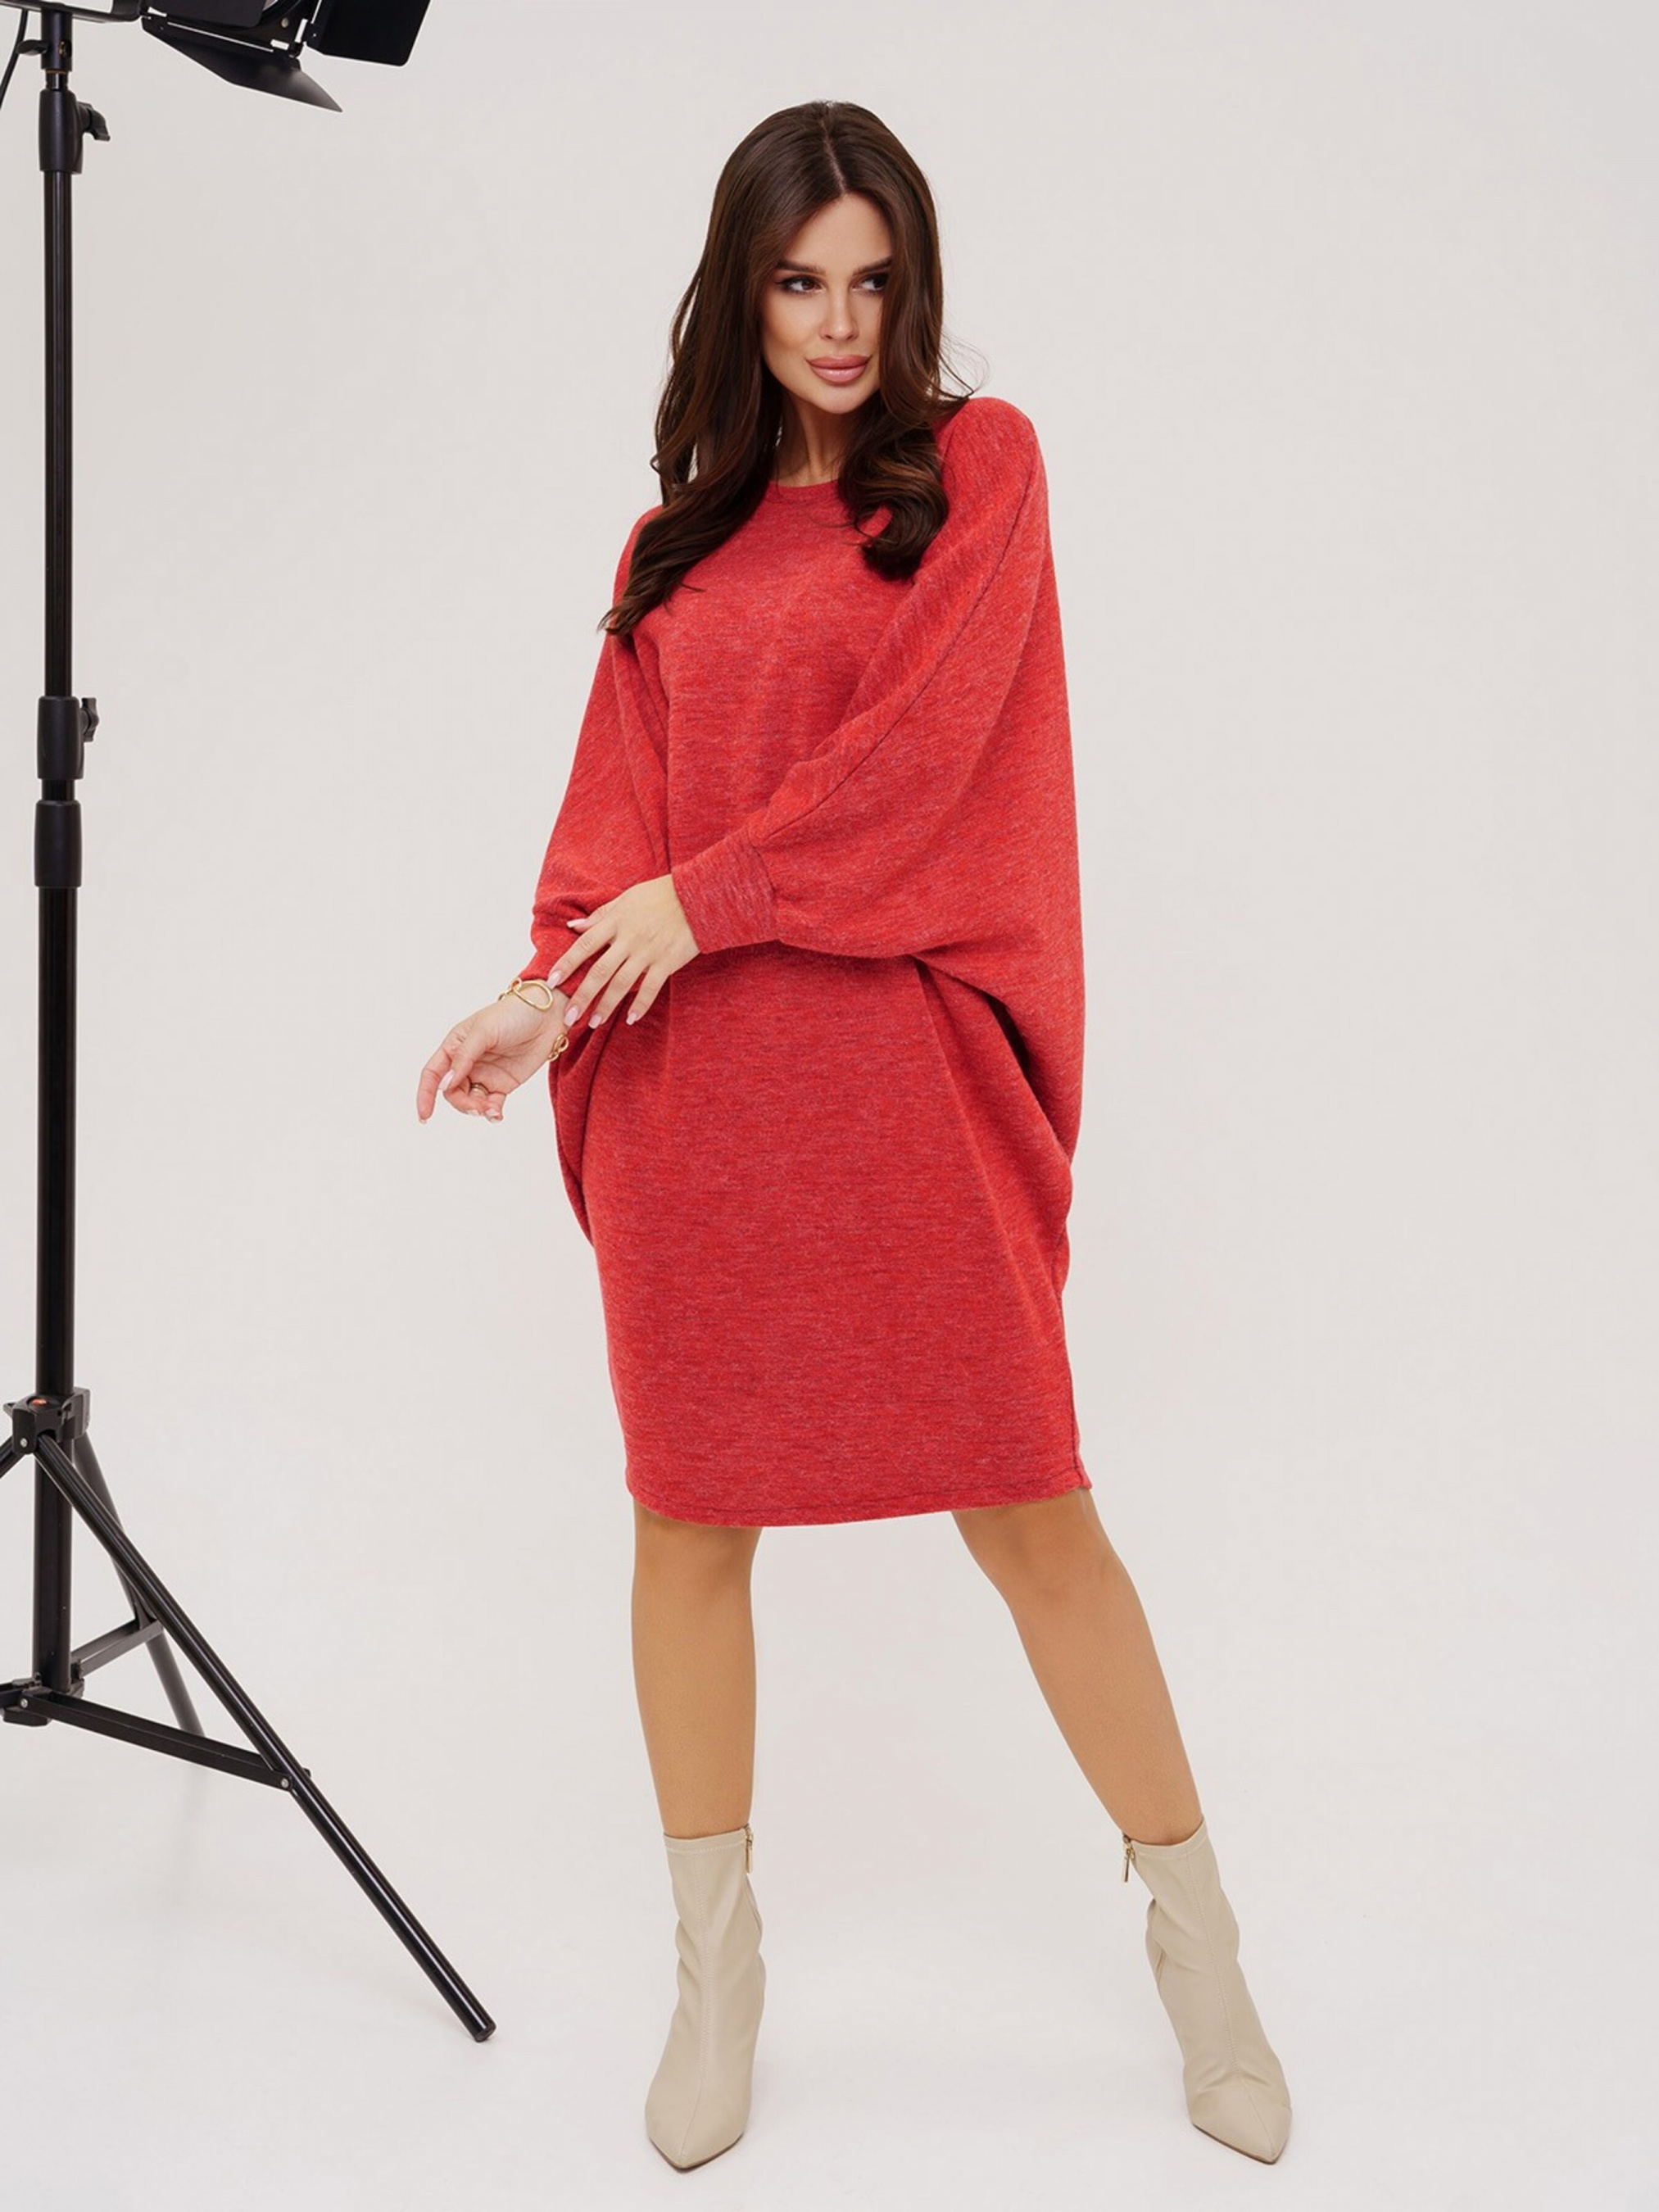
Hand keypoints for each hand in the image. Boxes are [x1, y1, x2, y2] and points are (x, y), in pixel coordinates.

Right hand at [416, 987, 569, 1123]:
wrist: (547, 1016)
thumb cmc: (512, 1014)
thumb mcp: (484, 1031)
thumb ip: (464, 1057)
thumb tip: (445, 1084)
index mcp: (455, 1046)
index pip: (433, 1073)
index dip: (425, 1094)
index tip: (425, 1116)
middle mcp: (466, 1062)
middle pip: (452, 1092)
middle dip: (461, 1103)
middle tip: (477, 1107)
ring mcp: (485, 1074)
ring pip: (470, 1100)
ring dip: (477, 1109)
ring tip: (491, 1110)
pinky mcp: (503, 1084)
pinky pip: (491, 1104)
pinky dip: (492, 1112)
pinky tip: (497, 1114)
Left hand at [549, 872, 699, 1030]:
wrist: (696, 896)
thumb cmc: (660, 895)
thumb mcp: (627, 898)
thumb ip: (601, 915)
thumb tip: (573, 926)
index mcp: (616, 921)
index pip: (585, 945)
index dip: (567, 963)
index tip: (552, 981)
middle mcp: (629, 939)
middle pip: (600, 970)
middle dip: (582, 995)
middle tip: (568, 1016)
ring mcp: (648, 952)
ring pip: (622, 983)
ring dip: (606, 1005)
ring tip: (593, 1023)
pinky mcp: (667, 962)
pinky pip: (651, 988)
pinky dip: (640, 1005)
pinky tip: (630, 1018)